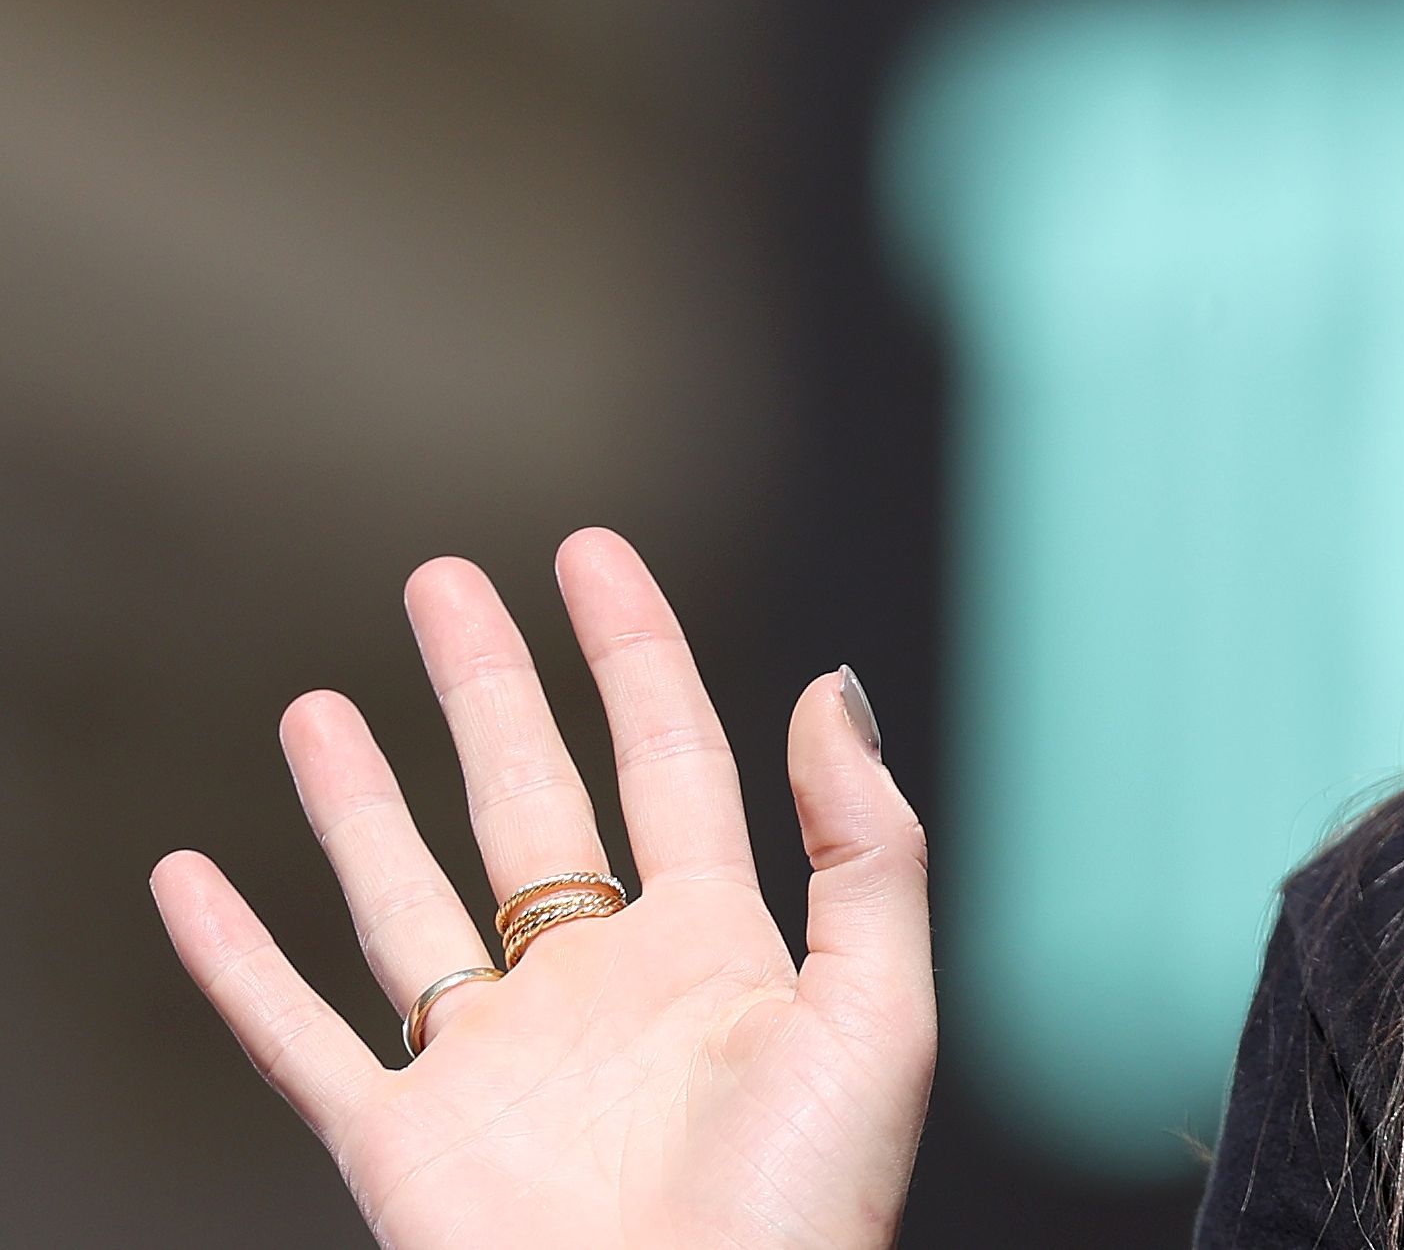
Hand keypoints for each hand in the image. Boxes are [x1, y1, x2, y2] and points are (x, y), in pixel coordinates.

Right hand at [151, 529, 935, 1249]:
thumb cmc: (809, 1215)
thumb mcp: (877, 1011)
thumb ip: (866, 847)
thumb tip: (832, 687)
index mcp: (716, 952)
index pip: (669, 759)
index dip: (633, 652)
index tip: (587, 551)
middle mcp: (596, 990)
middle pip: (529, 801)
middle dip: (488, 688)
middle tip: (441, 582)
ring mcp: (495, 1065)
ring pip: (407, 899)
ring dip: (360, 802)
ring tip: (321, 702)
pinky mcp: (405, 1146)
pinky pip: (302, 1037)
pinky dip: (237, 961)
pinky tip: (195, 879)